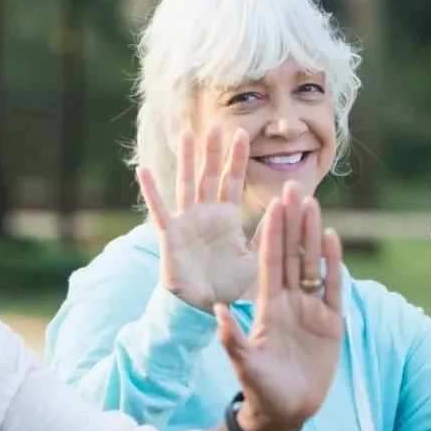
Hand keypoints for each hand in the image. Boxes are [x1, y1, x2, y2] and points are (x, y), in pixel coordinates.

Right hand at [136, 123, 255, 311]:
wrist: (202, 307)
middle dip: (213, 150)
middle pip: (210, 175)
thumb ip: (269, 233)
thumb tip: (287, 209)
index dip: (236, 158)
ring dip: (187, 160)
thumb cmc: (228, 284)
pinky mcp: (171, 235)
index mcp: (226, 217)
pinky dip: (151, 190)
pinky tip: (142, 170)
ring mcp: (186, 222)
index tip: (242, 133)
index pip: (233, 181)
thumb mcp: (256, 257)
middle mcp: (205, 214)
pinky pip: (159, 209)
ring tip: (187, 133)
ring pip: (187, 184)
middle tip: (215, 122)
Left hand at [215, 183, 344, 430]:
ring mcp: (310, 310)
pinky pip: (333, 287)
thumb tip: (218, 312)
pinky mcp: (331, 323)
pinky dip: (333, 264)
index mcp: (267, 306)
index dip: (271, 233)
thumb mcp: (245, 363)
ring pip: (312, 264)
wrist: (286, 411)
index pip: (269, 261)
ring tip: (313, 204)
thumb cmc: (260, 389)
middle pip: (291, 254)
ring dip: (313, 235)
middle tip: (293, 188)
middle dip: (292, 222)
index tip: (272, 205)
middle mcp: (288, 301)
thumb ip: (234, 338)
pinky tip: (333, 238)